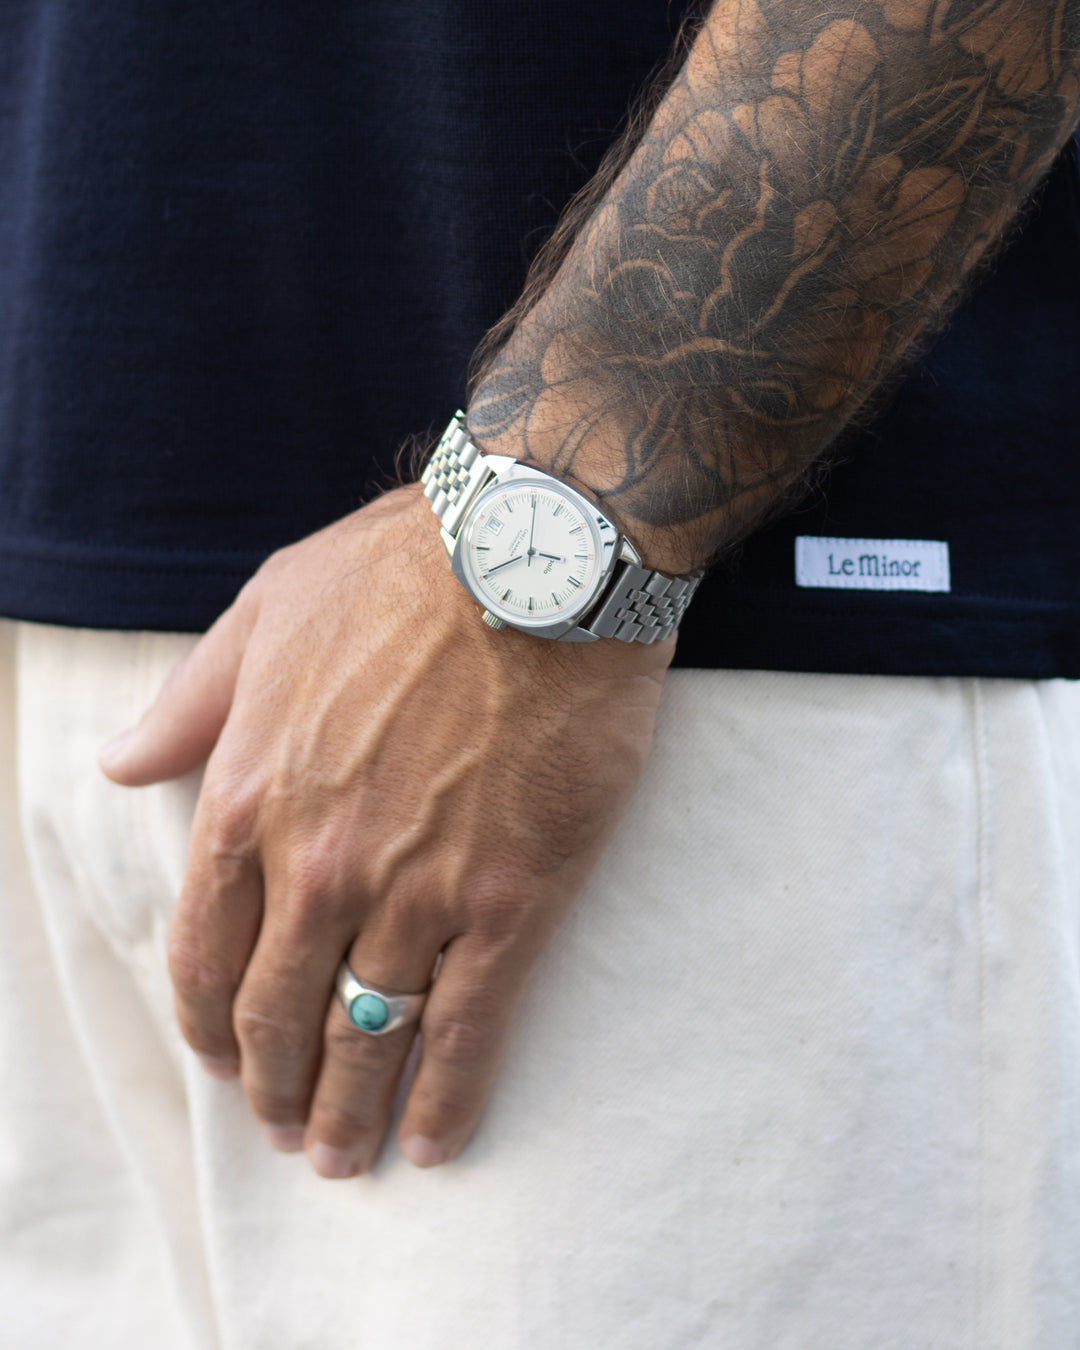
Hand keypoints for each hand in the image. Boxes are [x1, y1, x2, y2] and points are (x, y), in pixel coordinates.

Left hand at [99, 485, 672, 1177]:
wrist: (537, 557)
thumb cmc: (401, 571)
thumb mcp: (265, 611)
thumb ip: (191, 701)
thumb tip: (118, 763)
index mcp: (251, 796)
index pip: (207, 950)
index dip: (209, 1023)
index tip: (226, 1062)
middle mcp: (322, 862)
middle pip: (281, 1012)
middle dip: (277, 1087)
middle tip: (291, 1132)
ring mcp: (417, 889)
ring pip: (368, 1034)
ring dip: (350, 1112)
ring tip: (348, 1159)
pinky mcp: (511, 898)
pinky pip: (468, 1024)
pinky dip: (446, 1095)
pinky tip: (434, 1139)